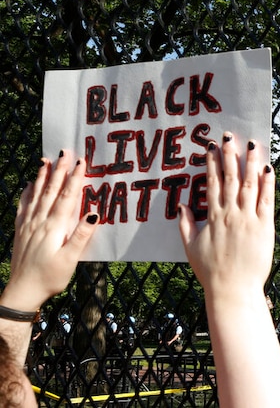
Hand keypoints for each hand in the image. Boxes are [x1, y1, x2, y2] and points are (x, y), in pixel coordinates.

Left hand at [3, 151, 98, 311]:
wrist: (22, 291)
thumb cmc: (50, 277)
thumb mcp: (70, 260)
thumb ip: (81, 236)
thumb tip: (94, 213)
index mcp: (54, 227)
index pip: (67, 197)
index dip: (74, 178)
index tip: (81, 161)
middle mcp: (39, 222)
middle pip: (51, 190)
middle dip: (58, 170)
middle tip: (64, 152)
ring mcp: (28, 225)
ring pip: (36, 194)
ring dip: (42, 176)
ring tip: (46, 160)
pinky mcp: (21, 230)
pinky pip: (23, 205)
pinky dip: (27, 192)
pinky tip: (29, 184)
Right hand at [178, 132, 274, 301]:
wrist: (233, 290)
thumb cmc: (212, 272)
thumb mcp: (191, 249)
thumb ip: (186, 225)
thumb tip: (181, 206)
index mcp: (213, 217)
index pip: (212, 183)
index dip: (212, 163)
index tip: (211, 146)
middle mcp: (230, 214)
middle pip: (231, 178)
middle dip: (230, 155)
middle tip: (230, 136)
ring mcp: (248, 219)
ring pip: (250, 184)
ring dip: (251, 162)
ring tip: (252, 144)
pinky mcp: (265, 227)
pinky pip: (267, 200)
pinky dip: (268, 183)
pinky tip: (268, 168)